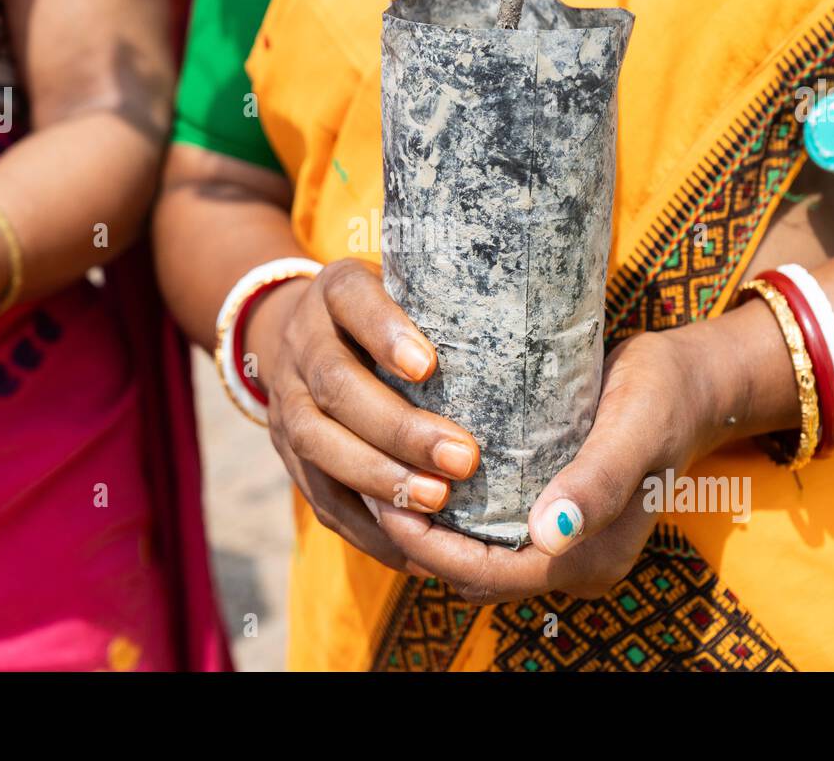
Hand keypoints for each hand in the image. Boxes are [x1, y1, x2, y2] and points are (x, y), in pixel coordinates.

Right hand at [245, 258, 483, 571]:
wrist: (305, 333)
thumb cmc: (392, 311)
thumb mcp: (410, 285)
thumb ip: (452, 303)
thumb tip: (546, 329)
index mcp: (336, 290)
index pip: (353, 301)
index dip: (386, 333)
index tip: (430, 366)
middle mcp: (302, 343)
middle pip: (337, 385)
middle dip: (398, 427)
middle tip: (463, 458)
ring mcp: (286, 400)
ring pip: (319, 443)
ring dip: (379, 478)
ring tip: (438, 502)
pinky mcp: (289, 454)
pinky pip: (320, 496)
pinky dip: (366, 527)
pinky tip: (414, 547)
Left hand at [373, 327, 745, 602]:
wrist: (691, 382)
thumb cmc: (664, 396)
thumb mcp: (634, 427)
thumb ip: (599, 482)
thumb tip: (549, 534)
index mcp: (589, 559)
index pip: (489, 576)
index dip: (429, 549)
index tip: (385, 502)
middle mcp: (571, 561)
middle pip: (472, 573)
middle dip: (414, 542)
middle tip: (369, 487)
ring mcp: (560, 542)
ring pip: (473, 555)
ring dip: (424, 529)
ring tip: (381, 478)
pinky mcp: (549, 515)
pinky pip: (485, 530)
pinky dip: (447, 512)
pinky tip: (415, 471)